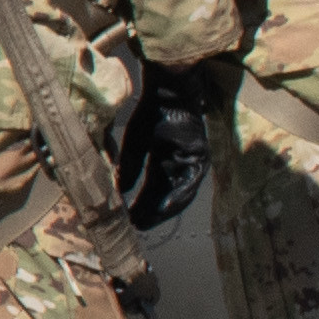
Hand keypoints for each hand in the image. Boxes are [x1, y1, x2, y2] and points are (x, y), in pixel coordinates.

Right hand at [115, 69, 222, 232]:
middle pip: (166, 195)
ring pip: (180, 192)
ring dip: (165, 209)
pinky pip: (191, 181)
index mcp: (162, 162)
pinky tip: (167, 208)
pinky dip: (179, 196)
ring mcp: (191, 162)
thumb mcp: (133, 143)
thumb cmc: (150, 113)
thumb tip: (118, 192)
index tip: (130, 219)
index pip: (153, 190)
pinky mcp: (200, 157)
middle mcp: (179, 165)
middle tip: (138, 226)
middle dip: (153, 212)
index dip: (142, 205)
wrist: (169, 92)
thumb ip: (128, 168)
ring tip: (150, 221)